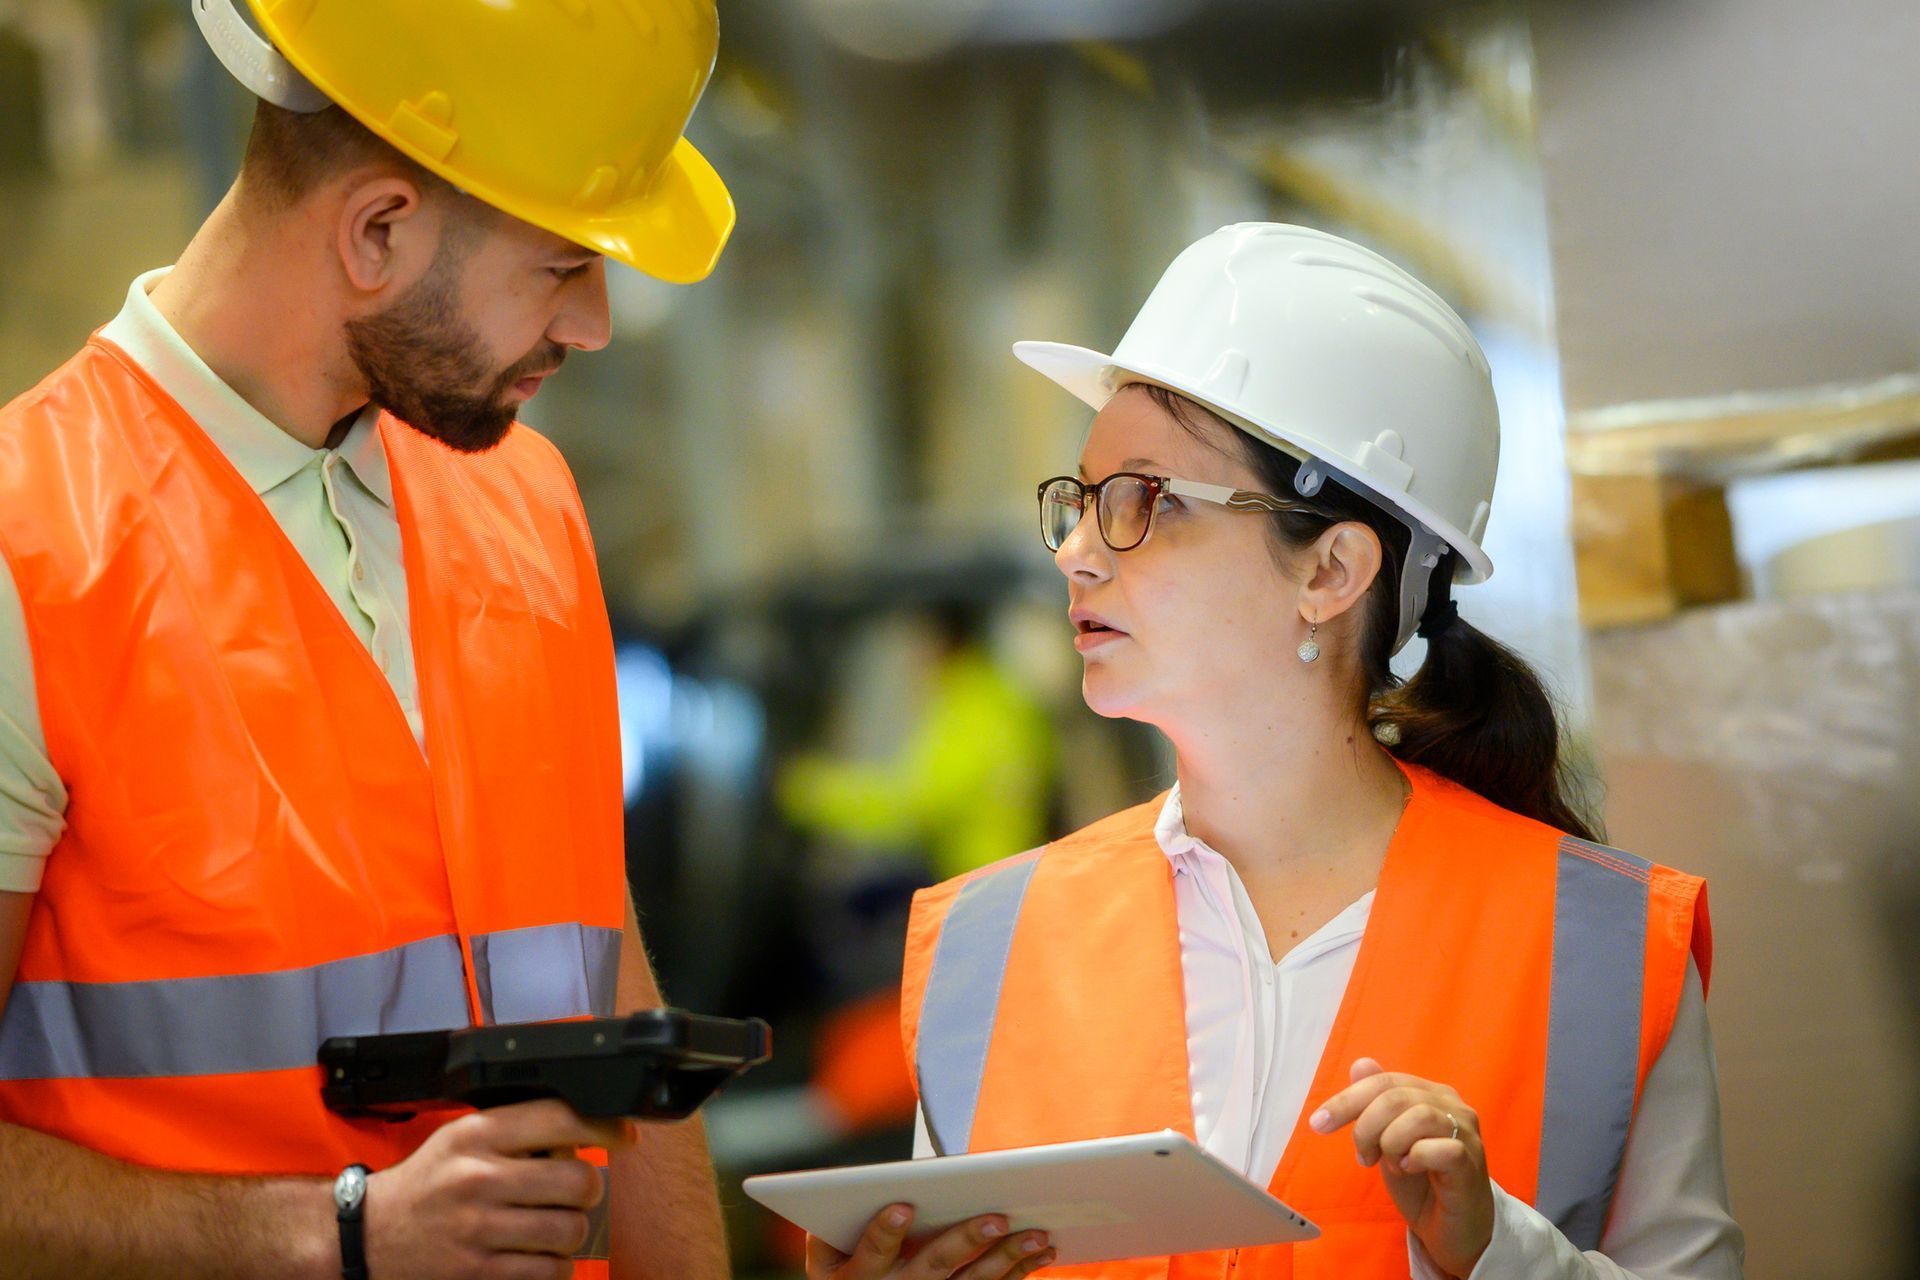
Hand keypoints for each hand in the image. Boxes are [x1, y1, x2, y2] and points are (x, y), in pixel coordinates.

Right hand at [364, 1098, 634, 1279]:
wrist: (369, 1237)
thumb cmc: (426, 1184)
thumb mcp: (462, 1138)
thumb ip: (517, 1131)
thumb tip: (585, 1132)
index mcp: (477, 1135)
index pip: (561, 1118)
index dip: (605, 1127)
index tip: (623, 1135)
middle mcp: (479, 1178)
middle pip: (578, 1181)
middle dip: (587, 1188)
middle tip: (575, 1192)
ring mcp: (479, 1229)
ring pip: (570, 1230)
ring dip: (572, 1231)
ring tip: (552, 1225)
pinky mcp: (479, 1273)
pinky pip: (550, 1271)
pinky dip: (555, 1266)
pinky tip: (539, 1255)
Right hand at [806, 1205, 1054, 1279]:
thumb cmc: (847, 1275)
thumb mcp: (829, 1258)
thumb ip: (833, 1228)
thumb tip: (847, 1187)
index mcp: (861, 1275)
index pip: (874, 1250)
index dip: (886, 1230)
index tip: (904, 1207)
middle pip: (936, 1265)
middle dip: (966, 1240)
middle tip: (997, 1218)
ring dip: (1008, 1259)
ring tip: (1037, 1235)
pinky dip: (1019, 1273)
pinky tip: (1041, 1253)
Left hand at [1309, 1058, 1493, 1278]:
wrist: (1454, 1229)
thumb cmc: (1421, 1182)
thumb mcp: (1387, 1140)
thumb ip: (1375, 1105)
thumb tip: (1360, 1064)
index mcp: (1431, 1093)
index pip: (1383, 1081)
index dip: (1346, 1100)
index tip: (1318, 1124)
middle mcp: (1453, 1105)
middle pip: (1396, 1095)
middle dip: (1365, 1126)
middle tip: (1364, 1157)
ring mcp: (1467, 1133)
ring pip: (1418, 1116)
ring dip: (1391, 1142)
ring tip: (1390, 1164)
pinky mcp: (1471, 1163)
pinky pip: (1440, 1148)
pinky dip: (1415, 1158)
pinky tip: (1409, 1170)